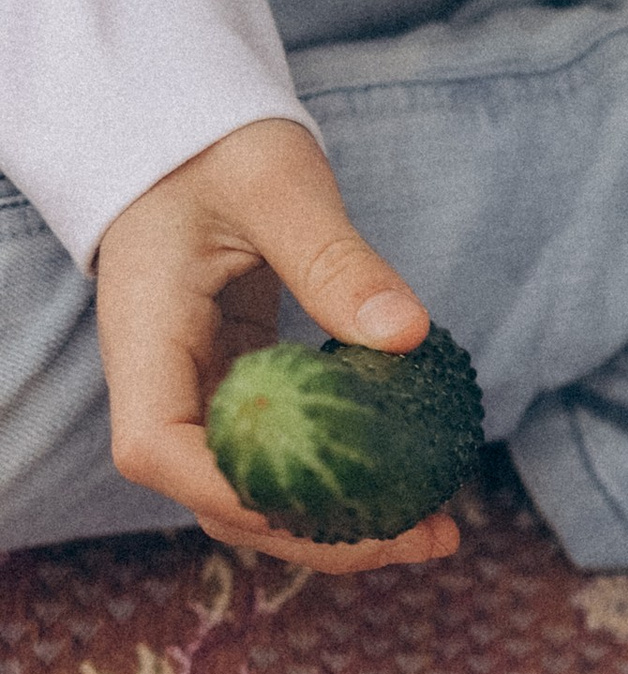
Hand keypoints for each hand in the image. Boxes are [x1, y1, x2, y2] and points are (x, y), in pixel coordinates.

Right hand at [93, 118, 460, 574]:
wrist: (189, 137)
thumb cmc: (217, 145)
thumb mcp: (278, 184)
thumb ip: (334, 258)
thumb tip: (408, 335)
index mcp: (145, 335)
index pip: (157, 449)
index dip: (231, 494)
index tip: (326, 506)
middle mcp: (162, 383)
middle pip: (214, 498)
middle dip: (313, 535)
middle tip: (425, 537)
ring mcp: (199, 397)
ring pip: (250, 495)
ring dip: (336, 526)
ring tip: (435, 531)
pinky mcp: (239, 395)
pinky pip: (282, 462)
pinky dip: (339, 486)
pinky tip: (410, 490)